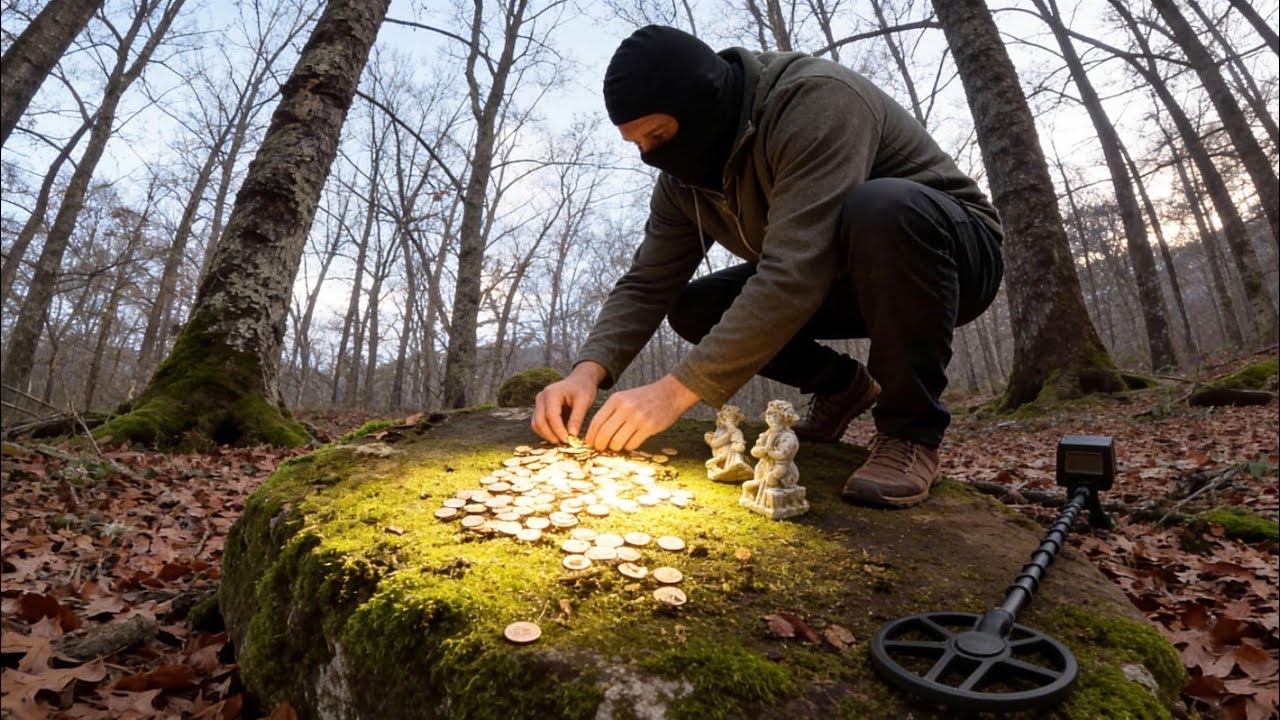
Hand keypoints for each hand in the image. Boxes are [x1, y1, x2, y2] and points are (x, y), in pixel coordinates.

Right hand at [532, 362, 604, 443]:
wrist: (579, 380)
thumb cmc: (583, 389)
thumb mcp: (584, 401)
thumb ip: (577, 418)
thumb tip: (572, 436)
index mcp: (551, 393)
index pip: (551, 416)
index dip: (558, 430)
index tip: (568, 440)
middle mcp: (541, 397)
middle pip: (539, 421)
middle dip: (551, 435)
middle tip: (565, 443)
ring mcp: (539, 403)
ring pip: (536, 424)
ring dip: (547, 435)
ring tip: (562, 440)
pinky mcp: (540, 409)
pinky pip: (538, 424)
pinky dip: (546, 432)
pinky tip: (559, 436)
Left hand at [585, 374, 699, 451]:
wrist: (670, 393)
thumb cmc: (645, 398)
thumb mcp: (625, 398)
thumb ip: (611, 413)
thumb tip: (597, 434)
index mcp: (616, 400)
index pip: (596, 422)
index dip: (591, 436)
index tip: (590, 444)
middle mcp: (625, 408)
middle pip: (604, 434)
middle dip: (600, 445)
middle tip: (601, 449)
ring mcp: (637, 418)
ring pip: (617, 442)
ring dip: (615, 447)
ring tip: (618, 445)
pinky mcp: (649, 427)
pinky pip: (632, 444)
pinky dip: (628, 447)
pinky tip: (631, 442)